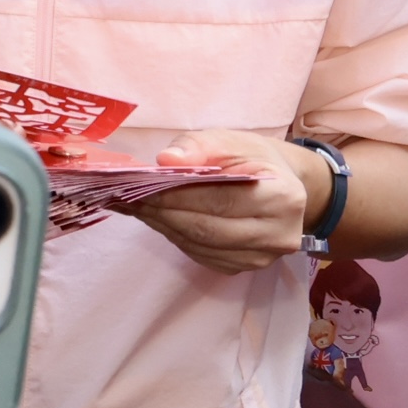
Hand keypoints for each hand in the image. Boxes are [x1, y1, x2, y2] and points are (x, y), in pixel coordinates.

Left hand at [128, 131, 314, 273]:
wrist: (278, 183)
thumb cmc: (251, 158)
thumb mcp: (228, 140)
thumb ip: (197, 147)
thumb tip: (164, 161)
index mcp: (283, 198)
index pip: (220, 200)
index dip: (177, 195)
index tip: (140, 185)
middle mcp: (278, 235)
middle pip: (207, 229)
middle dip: (162, 211)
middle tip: (124, 196)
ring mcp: (261, 258)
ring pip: (200, 245)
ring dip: (162, 225)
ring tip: (131, 204)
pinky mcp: (243, 267)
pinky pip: (201, 255)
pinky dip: (173, 235)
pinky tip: (154, 217)